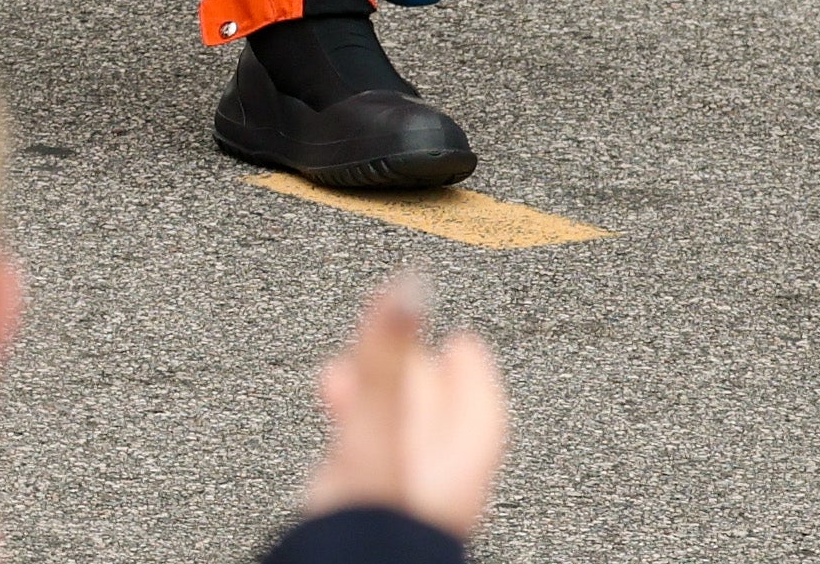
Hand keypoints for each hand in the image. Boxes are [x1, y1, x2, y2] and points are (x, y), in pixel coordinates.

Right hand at [294, 275, 510, 538]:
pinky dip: (359, 421)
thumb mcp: (382, 417)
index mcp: (464, 452)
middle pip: (442, 412)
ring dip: (381, 394)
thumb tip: (413, 283)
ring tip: (353, 371)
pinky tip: (339, 414)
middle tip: (400, 339)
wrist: (350, 560)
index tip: (462, 336)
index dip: (470, 364)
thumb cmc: (383, 506)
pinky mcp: (372, 500)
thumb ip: (389, 352)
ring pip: (406, 431)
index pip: (481, 398)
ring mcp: (410, 488)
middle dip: (416, 369)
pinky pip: (375, 449)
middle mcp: (444, 472)